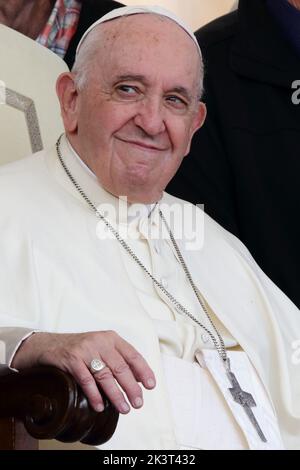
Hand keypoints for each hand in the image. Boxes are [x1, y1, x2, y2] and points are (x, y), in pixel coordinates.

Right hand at [11, 331, 155, 413]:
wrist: (49, 345)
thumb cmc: (80, 349)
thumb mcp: (101, 347)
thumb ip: (118, 359)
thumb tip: (137, 379)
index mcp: (111, 338)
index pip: (132, 354)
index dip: (143, 371)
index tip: (150, 385)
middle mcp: (100, 341)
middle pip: (121, 367)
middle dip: (132, 388)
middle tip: (138, 403)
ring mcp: (85, 350)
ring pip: (105, 375)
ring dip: (116, 395)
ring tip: (124, 408)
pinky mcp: (71, 359)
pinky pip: (86, 380)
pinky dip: (95, 395)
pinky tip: (100, 406)